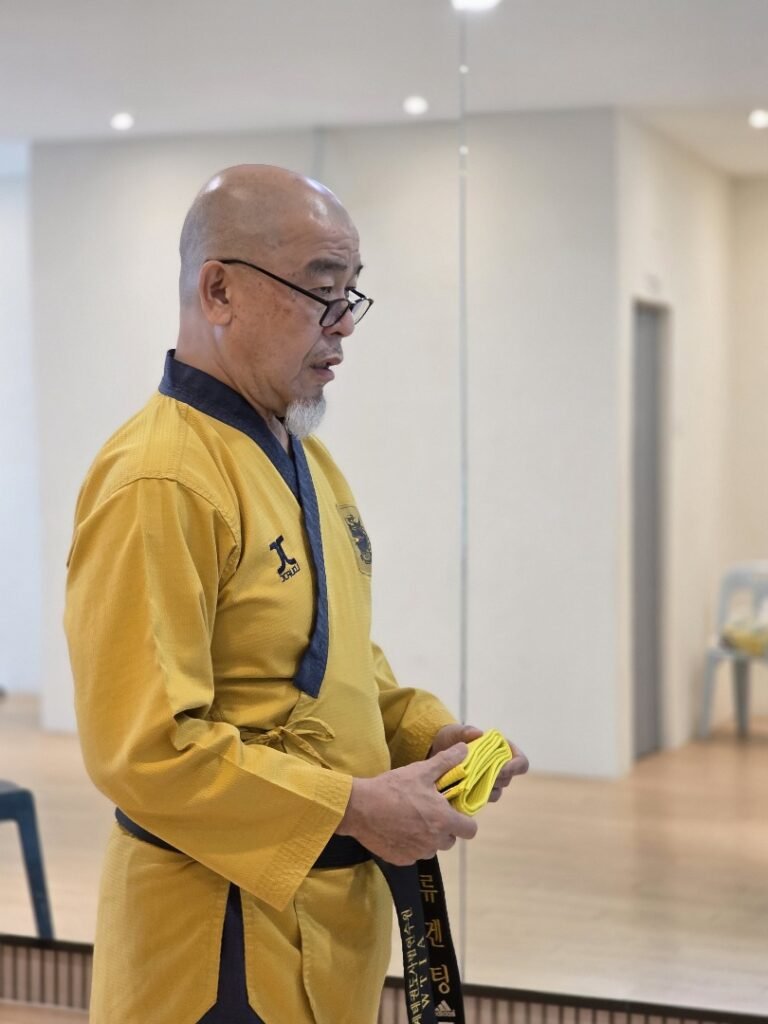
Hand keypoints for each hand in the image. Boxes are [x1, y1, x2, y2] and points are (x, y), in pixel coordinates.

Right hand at [336, 743, 478, 864]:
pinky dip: (409, 845)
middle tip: (428, 811)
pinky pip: (413, 854)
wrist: (359, 808)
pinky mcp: (401, 860)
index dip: (464, 821)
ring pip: (431, 848)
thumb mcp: (420, 771)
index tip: (453, 811)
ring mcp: (417, 853)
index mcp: (443, 820)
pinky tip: (397, 829)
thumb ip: (446, 761)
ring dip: (427, 837)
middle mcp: (434, 841)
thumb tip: (465, 748)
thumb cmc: (393, 788)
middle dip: (444, 828)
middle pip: (450, 840)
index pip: (470, 830)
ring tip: (410, 819)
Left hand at [429, 723, 528, 803]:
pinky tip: (462, 790)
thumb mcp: (455, 731)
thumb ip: (466, 731)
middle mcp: (500, 768)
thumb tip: (479, 733)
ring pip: (496, 792)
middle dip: (494, 778)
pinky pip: (482, 799)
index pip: (521, 763)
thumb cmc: (451, 737)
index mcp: (503, 751)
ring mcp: (489, 782)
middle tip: (479, 774)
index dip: (515, 767)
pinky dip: (474, 796)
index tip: (501, 767)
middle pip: (508, 780)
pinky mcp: (477, 792)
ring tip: (468, 781)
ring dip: (483, 788)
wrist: (438, 750)